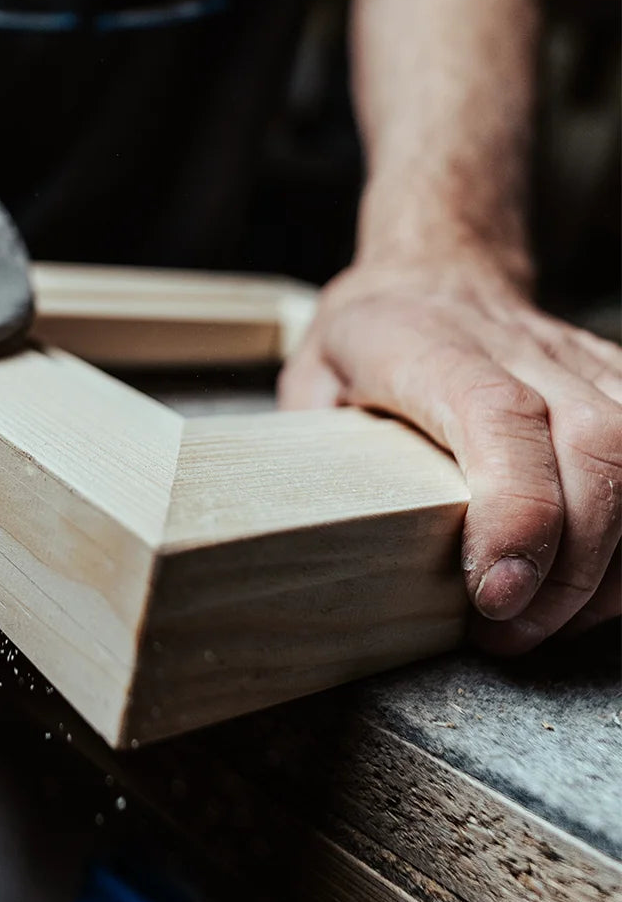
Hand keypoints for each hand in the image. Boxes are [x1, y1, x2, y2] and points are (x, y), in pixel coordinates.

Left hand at [278, 254, 621, 652]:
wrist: (436, 272)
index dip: (514, 510)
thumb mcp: (311, 378)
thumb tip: (318, 534)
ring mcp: (578, 361)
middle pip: (592, 445)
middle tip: (514, 629)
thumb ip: (316, 445)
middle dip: (570, 563)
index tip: (496, 593)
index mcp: (426, 346)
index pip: (498, 416)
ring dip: (611, 562)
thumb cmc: (367, 337)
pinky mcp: (616, 380)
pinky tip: (598, 582)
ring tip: (553, 619)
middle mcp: (516, 348)